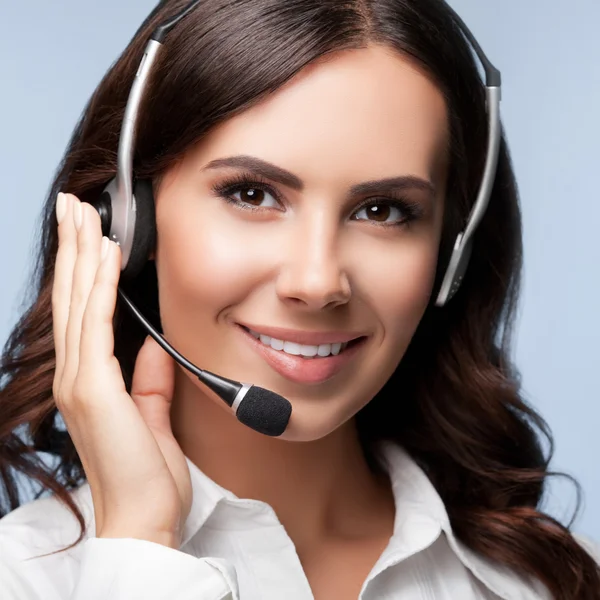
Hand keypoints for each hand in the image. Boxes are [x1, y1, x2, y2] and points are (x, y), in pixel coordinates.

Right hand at [51, 192, 192, 548]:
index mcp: (90, 382)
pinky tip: (104, 253)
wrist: (145, 519)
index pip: (82, 312)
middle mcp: (77, 376)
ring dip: (80, 253)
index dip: (81, 270)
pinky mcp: (95, 389)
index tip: (87, 234)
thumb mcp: (152, 415)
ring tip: (82, 214)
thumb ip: (149, 380)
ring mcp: (81, 381)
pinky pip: (97, 323)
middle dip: (72, 247)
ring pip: (78, 302)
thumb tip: (153, 347)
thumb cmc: (146, 476)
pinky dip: (99, 285)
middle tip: (71, 206)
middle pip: (72, 298)